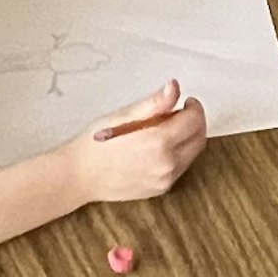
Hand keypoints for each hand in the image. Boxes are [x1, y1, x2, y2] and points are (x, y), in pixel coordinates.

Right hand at [62, 79, 207, 203]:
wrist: (79, 175)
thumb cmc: (96, 143)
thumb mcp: (124, 115)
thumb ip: (154, 103)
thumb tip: (174, 87)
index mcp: (159, 141)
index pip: (194, 121)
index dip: (194, 107)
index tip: (186, 102)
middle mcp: (166, 163)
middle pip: (198, 138)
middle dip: (195, 122)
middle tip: (181, 112)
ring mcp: (164, 179)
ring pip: (191, 154)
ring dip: (187, 139)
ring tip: (166, 130)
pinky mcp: (160, 189)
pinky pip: (180, 168)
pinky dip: (178, 154)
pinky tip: (159, 148)